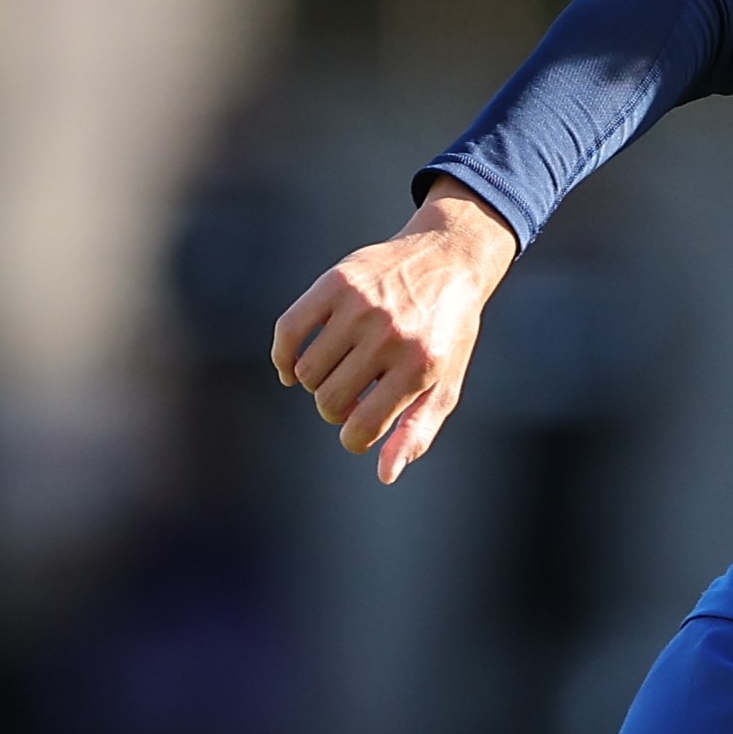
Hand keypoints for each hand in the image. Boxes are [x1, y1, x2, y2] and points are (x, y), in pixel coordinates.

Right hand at [271, 178, 515, 482]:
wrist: (449, 259)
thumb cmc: (446, 332)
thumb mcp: (445, 384)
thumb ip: (416, 432)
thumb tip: (384, 474)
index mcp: (419, 368)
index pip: (360, 429)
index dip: (352, 437)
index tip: (358, 427)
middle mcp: (390, 336)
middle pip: (328, 401)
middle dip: (334, 408)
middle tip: (351, 393)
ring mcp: (361, 307)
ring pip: (308, 371)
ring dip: (314, 380)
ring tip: (337, 370)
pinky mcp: (336, 283)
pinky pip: (288, 331)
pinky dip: (283, 355)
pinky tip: (293, 364)